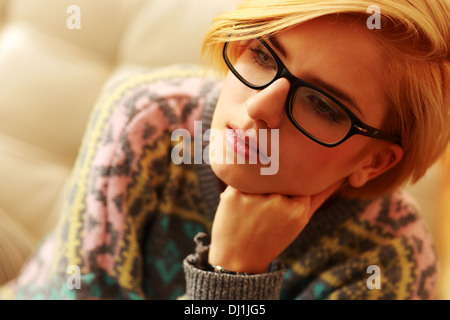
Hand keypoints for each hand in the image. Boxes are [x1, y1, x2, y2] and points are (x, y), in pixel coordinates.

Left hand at [208, 182, 341, 273]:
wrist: (239, 260)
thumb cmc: (272, 237)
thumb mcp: (300, 220)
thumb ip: (320, 196)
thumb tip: (340, 176)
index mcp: (297, 208)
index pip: (299, 180)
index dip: (290, 186)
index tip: (283, 195)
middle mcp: (277, 200)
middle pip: (278, 176)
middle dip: (272, 185)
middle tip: (263, 208)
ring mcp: (254, 197)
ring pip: (259, 175)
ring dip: (255, 186)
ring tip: (250, 209)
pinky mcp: (233, 194)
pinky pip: (238, 178)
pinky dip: (239, 189)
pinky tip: (237, 208)